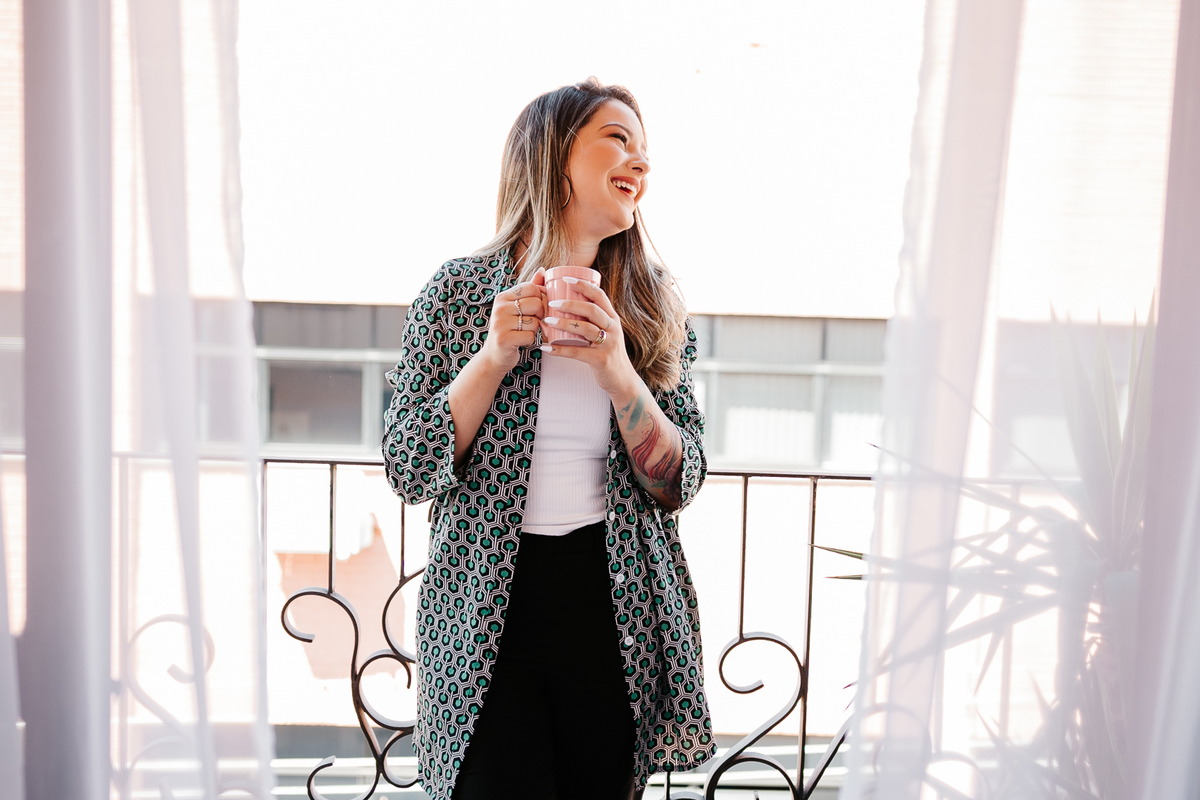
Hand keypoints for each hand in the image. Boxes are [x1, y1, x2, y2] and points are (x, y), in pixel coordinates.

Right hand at [481, 269, 546, 372]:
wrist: (494, 355)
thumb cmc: (510, 329)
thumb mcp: (516, 307)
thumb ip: (530, 289)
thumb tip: (543, 270)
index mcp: (503, 297)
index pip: (532, 288)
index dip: (541, 298)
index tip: (536, 308)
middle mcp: (499, 307)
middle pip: (536, 303)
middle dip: (540, 315)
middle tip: (532, 321)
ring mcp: (500, 323)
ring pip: (535, 321)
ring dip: (534, 330)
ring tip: (523, 332)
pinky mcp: (504, 339)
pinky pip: (530, 336)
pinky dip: (530, 341)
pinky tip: (520, 341)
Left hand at [540, 276, 637, 397]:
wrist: (622, 380)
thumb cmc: (607, 354)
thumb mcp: (605, 333)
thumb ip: (592, 321)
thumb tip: (569, 305)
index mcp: (612, 319)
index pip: (600, 296)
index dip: (584, 285)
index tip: (566, 279)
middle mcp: (613, 328)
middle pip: (592, 309)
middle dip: (570, 304)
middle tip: (551, 303)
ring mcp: (609, 344)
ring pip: (585, 328)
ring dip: (564, 323)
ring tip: (547, 321)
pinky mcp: (602, 360)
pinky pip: (578, 352)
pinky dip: (561, 350)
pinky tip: (547, 348)